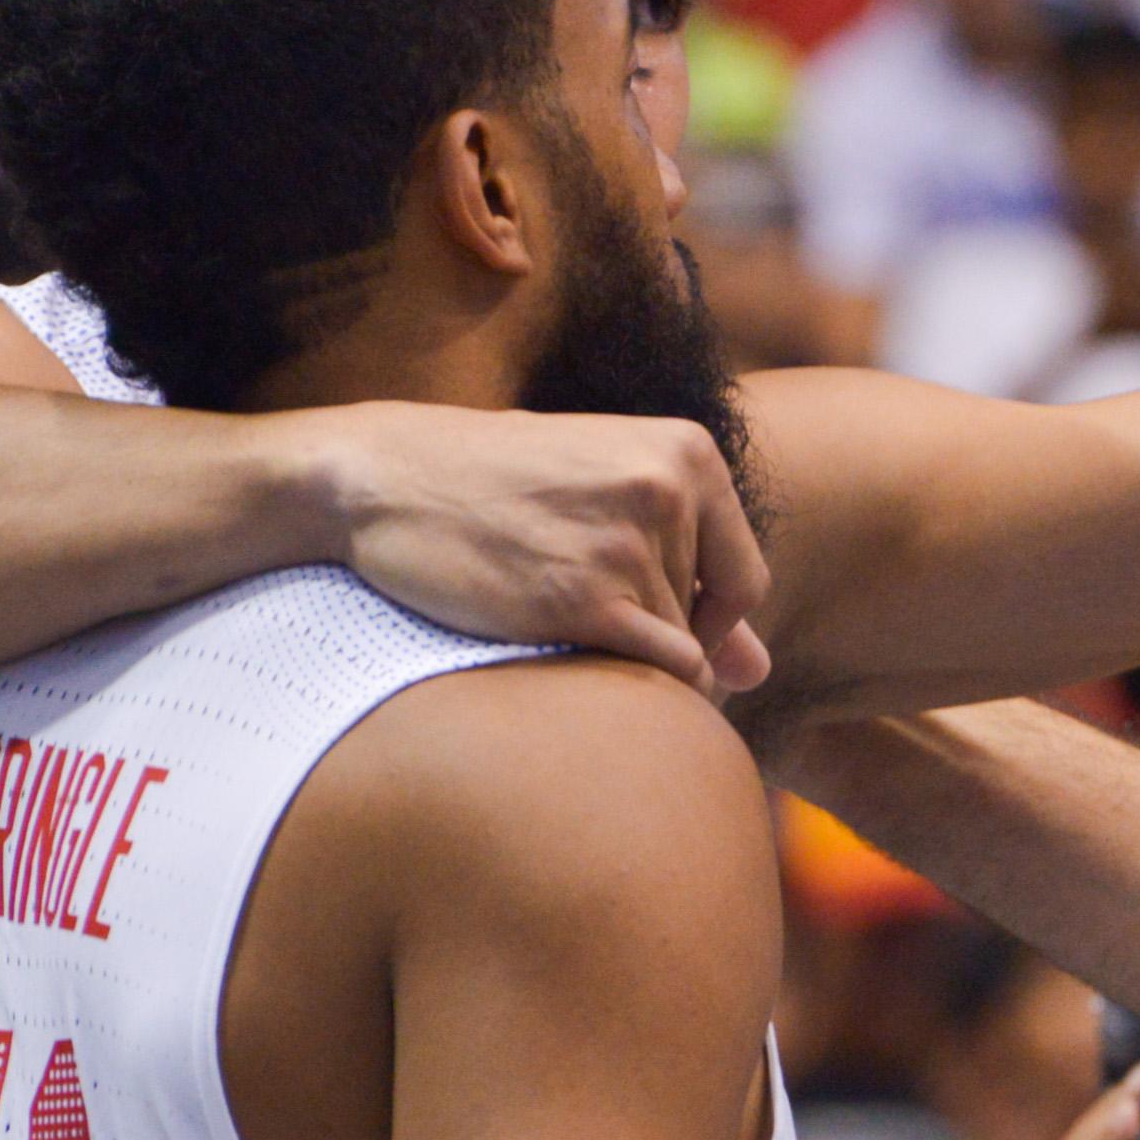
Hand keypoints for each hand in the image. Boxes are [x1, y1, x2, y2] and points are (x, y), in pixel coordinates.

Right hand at [300, 403, 772, 697]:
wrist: (381, 479)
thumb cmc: (492, 489)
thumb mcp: (602, 500)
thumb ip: (690, 577)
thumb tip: (758, 673)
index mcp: (688, 451)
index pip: (745, 580)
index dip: (706, 624)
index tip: (640, 619)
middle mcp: (669, 489)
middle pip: (709, 621)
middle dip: (653, 638)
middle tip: (567, 600)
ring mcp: (628, 545)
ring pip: (680, 653)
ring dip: (622, 658)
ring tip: (546, 609)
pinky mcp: (586, 601)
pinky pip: (661, 675)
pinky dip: (625, 688)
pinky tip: (559, 650)